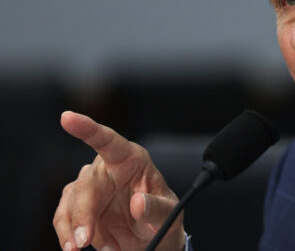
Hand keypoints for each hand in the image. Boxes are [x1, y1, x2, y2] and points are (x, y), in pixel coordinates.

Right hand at [53, 111, 185, 250]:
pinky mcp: (80, 207)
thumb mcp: (170, 213)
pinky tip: (77, 247)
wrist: (155, 237)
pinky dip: (68, 234)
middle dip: (82, 213)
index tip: (67, 117)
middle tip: (85, 240)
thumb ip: (156, 208)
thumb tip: (138, 203)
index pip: (108, 140)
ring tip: (81, 248)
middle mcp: (107, 169)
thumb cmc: (165, 216)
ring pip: (70, 203)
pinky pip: (64, 218)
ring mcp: (92, 188)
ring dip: (72, 227)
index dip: (88, 128)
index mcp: (131, 159)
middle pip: (86, 184)